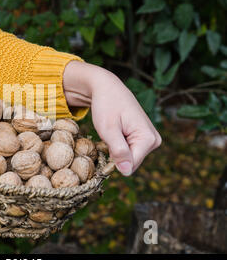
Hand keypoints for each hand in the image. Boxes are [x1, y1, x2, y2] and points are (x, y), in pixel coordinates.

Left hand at [63, 61, 160, 175]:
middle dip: (116, 154)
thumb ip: (119, 151)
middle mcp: (154, 140)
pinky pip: (130, 151)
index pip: (130, 165)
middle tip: (108, 135)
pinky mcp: (145, 138)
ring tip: (113, 131)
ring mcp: (151, 139)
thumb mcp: (108, 130)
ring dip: (116, 149)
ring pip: (129, 157)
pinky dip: (119, 145)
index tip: (105, 142)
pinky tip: (116, 131)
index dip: (113, 158)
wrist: (107, 88)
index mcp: (148, 138)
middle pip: (131, 162)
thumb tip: (126, 172)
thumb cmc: (106, 106)